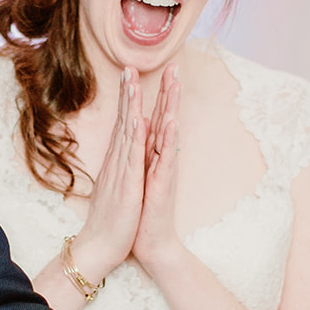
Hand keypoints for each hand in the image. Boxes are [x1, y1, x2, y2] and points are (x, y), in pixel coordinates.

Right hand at [70, 68, 146, 285]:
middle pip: (124, 120)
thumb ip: (118, 168)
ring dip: (132, 106)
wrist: (99, 248)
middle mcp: (117, 162)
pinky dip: (138, 138)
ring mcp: (121, 172)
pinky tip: (141, 121)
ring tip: (134, 82)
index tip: (129, 76)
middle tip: (129, 65)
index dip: (127, 99)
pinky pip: (134, 158)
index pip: (123, 124)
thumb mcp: (115, 188)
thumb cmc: (110, 221)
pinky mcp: (128, 186)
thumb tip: (120, 153)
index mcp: (117, 162)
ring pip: (128, 133)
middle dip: (128, 93)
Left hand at [133, 64, 180, 274]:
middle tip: (173, 66)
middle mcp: (158, 158)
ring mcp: (163, 169)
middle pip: (164, 118)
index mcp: (148, 155)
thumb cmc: (140, 212)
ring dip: (172, 106)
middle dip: (168, 92)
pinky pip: (167, 156)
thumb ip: (138, 154)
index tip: (146, 73)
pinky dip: (169, 137)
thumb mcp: (135, 178)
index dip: (149, 95)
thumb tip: (137, 134)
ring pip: (168, 131)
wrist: (148, 243)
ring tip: (175, 83)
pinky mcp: (163, 183)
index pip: (150, 118)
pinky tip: (172, 120)